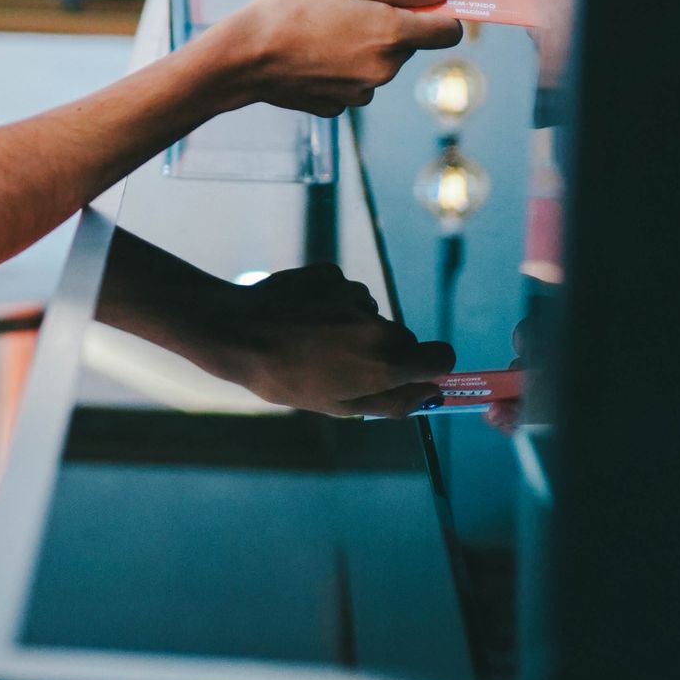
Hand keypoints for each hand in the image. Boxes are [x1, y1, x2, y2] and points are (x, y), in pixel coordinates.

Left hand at [208, 267, 452, 418]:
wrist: (237, 332)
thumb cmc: (287, 378)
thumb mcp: (340, 405)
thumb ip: (393, 401)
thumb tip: (432, 393)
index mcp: (385, 363)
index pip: (442, 357)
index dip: (431, 365)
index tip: (414, 372)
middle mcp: (378, 326)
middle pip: (404, 337)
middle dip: (385, 351)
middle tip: (344, 364)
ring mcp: (355, 295)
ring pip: (370, 315)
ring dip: (353, 327)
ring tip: (312, 340)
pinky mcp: (333, 274)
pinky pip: (345, 292)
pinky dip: (331, 303)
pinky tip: (302, 316)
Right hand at [209, 0, 463, 116]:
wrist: (245, 56)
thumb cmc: (292, 11)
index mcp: (393, 36)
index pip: (448, 31)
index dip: (438, 12)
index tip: (420, 0)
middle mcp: (385, 70)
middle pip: (408, 44)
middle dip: (389, 25)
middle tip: (349, 7)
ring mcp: (362, 92)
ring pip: (380, 63)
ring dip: (364, 46)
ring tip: (323, 30)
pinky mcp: (338, 106)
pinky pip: (353, 82)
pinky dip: (341, 68)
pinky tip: (313, 54)